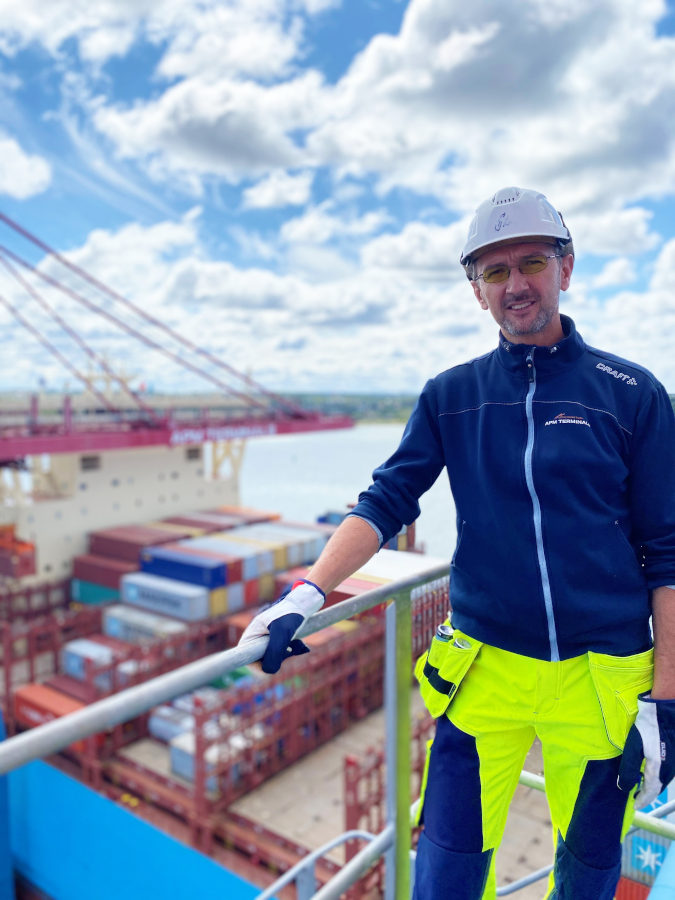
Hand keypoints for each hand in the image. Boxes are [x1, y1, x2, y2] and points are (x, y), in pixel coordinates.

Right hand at [238, 579, 324, 673]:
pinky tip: (297, 643)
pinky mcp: (278, 638)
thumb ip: (274, 653)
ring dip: (284, 655)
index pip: (244, 657)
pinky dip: (289, 650)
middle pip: (260, 660)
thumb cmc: (291, 614)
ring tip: (294, 645)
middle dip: (274, 660)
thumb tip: (268, 671)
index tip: (268, 668)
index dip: (254, 666)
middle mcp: (257, 636)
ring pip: (272, 657)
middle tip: (287, 651)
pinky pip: (281, 652)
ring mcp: (267, 638)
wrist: (304, 601)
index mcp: (252, 633)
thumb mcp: (282, 633)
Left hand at [618, 692, 674, 807]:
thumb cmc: (648, 726)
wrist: (665, 710)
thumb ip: (629, 767)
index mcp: (658, 769)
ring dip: (653, 786)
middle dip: (648, 795)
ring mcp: (674, 762)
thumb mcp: (633, 746)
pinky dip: (658, 777)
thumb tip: (624, 786)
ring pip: (664, 781)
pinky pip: (666, 772)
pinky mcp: (674, 755)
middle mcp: (669, 769)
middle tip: (637, 798)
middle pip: (659, 788)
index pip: (650, 791)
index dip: (642, 800)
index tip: (634, 806)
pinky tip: (650, 772)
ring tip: (641, 787)